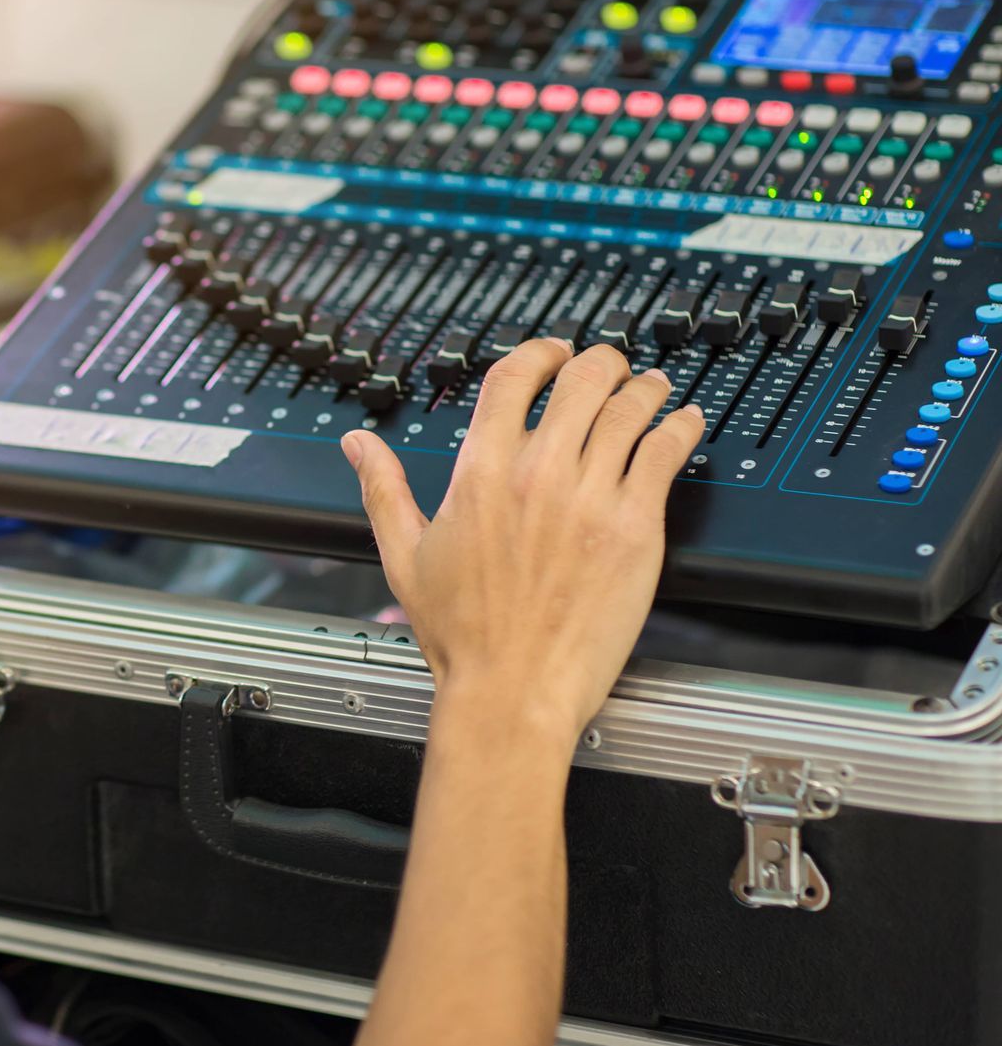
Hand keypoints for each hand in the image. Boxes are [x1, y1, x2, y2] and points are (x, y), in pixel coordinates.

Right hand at [341, 340, 703, 751]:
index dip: (540, 352)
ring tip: (652, 387)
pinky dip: (682, 426)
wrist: (511, 692)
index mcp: (481, 475)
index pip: (514, 378)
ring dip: (645, 387)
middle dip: (599, 361)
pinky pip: (667, 452)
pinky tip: (687, 421)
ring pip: (631, 408)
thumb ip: (383, 489)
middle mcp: (538, 476)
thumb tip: (358, 446)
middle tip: (607, 366)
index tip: (553, 353)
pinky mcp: (636, 528)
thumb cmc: (462, 637)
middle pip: (583, 379)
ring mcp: (592, 499)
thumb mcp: (404, 556)